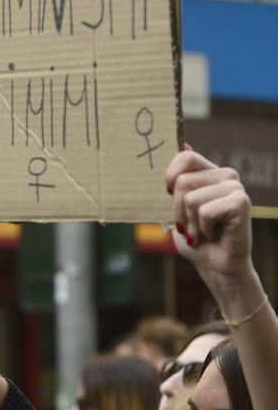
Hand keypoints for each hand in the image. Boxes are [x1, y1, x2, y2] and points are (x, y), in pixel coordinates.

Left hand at [166, 148, 254, 293]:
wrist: (216, 266)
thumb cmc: (195, 239)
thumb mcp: (177, 209)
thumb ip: (177, 181)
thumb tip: (184, 142)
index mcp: (209, 173)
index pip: (185, 156)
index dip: (170, 176)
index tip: (169, 195)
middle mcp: (225, 175)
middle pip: (182, 182)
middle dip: (178, 211)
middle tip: (190, 226)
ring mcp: (235, 187)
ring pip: (191, 199)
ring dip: (190, 224)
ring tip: (202, 232)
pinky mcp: (241, 202)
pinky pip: (205, 211)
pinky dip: (203, 229)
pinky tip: (214, 235)